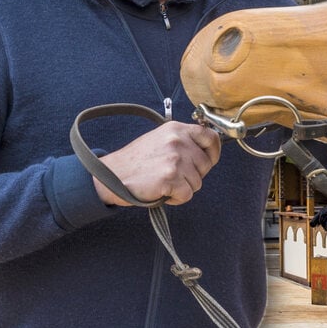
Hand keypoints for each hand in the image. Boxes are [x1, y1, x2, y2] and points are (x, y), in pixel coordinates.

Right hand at [94, 122, 220, 205]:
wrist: (112, 175)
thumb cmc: (135, 161)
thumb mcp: (160, 139)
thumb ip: (182, 141)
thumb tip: (206, 151)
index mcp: (176, 129)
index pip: (210, 136)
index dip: (213, 152)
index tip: (209, 160)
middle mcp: (177, 141)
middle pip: (206, 164)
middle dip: (194, 175)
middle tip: (174, 175)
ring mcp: (175, 159)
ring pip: (197, 182)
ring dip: (183, 187)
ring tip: (164, 182)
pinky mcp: (171, 177)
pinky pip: (187, 195)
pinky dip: (177, 198)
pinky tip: (162, 191)